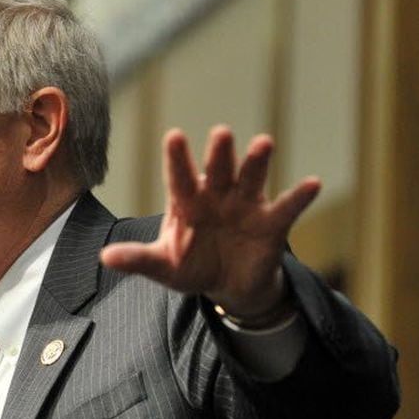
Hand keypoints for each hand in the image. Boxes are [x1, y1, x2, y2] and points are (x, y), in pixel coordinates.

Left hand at [99, 126, 320, 318]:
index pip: (179, 176)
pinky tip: (312, 184)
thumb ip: (137, 259)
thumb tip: (105, 257)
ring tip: (263, 143)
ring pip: (251, 177)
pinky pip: (287, 207)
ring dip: (257, 161)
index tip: (174, 135)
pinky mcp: (271, 223)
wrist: (228, 286)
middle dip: (220, 153)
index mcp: (186, 202)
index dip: (177, 158)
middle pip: (217, 169)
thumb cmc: (191, 266)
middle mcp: (216, 195)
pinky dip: (300, 196)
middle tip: (221, 132)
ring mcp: (245, 205)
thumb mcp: (163, 266)